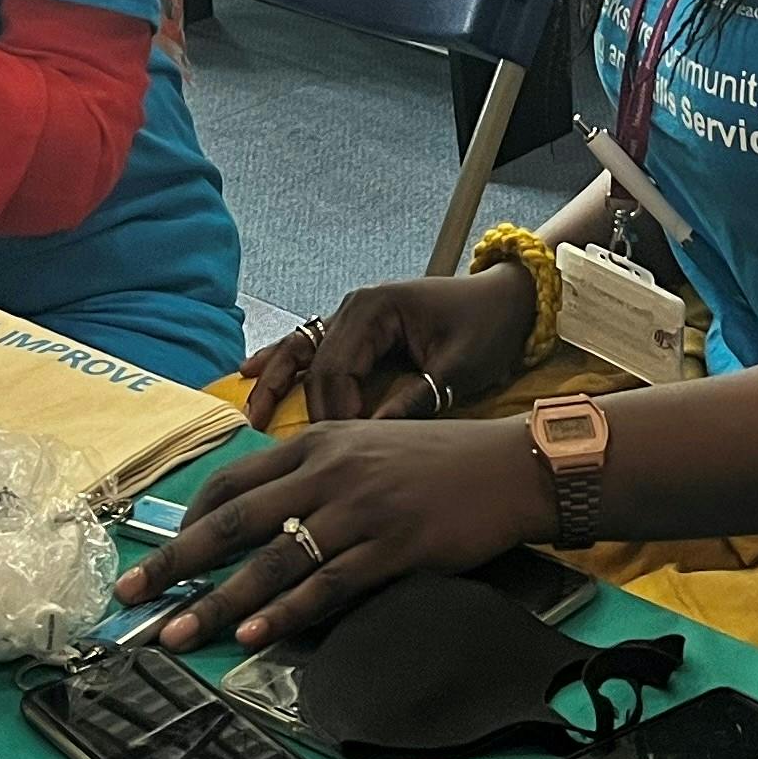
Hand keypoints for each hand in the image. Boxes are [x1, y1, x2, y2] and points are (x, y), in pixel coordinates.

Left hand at [118, 419, 550, 649]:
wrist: (509, 464)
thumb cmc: (438, 460)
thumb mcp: (367, 446)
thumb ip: (315, 473)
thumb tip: (264, 514)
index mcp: (317, 442)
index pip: (233, 481)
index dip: (188, 519)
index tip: (157, 551)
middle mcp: (329, 470)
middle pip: (234, 520)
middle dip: (176, 561)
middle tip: (132, 595)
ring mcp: (360, 509)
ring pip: (272, 560)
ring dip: (218, 601)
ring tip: (178, 634)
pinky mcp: (392, 546)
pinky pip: (327, 585)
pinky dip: (286, 612)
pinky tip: (255, 634)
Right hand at [237, 266, 535, 429]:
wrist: (509, 301)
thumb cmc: (487, 328)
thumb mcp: (458, 367)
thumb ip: (416, 398)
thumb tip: (373, 438)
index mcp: (375, 310)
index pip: (336, 368)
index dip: (333, 413)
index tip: (340, 454)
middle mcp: (353, 308)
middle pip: (314, 365)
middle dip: (306, 409)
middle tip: (297, 457)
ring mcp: (350, 316)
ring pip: (299, 350)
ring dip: (273, 382)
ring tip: (249, 417)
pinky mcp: (357, 330)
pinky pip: (309, 344)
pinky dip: (282, 360)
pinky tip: (249, 373)